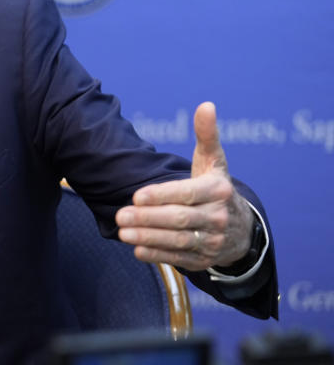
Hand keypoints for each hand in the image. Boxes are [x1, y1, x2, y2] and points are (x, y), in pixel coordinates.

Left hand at [115, 102, 253, 270]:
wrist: (242, 229)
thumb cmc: (216, 188)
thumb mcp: (214, 162)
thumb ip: (206, 135)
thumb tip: (206, 105)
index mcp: (218, 191)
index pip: (187, 194)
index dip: (161, 196)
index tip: (137, 196)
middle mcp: (218, 217)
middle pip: (180, 219)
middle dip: (148, 218)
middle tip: (120, 215)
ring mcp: (213, 241)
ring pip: (178, 240)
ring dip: (148, 238)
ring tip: (122, 232)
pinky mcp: (205, 259)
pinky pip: (179, 257)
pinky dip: (158, 255)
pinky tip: (137, 250)